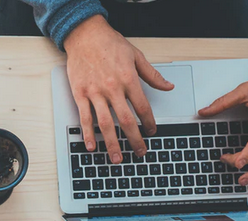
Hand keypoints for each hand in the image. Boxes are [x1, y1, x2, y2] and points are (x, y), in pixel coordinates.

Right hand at [64, 15, 173, 164]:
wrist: (85, 35)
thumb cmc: (110, 44)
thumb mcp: (136, 56)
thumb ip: (152, 75)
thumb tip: (168, 86)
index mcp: (128, 79)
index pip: (142, 107)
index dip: (149, 122)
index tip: (152, 132)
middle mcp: (112, 88)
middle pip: (126, 120)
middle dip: (135, 139)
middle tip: (140, 152)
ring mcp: (95, 93)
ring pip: (105, 124)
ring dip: (112, 143)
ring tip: (117, 158)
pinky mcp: (80, 94)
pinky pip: (84, 118)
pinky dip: (88, 134)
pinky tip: (92, 146)